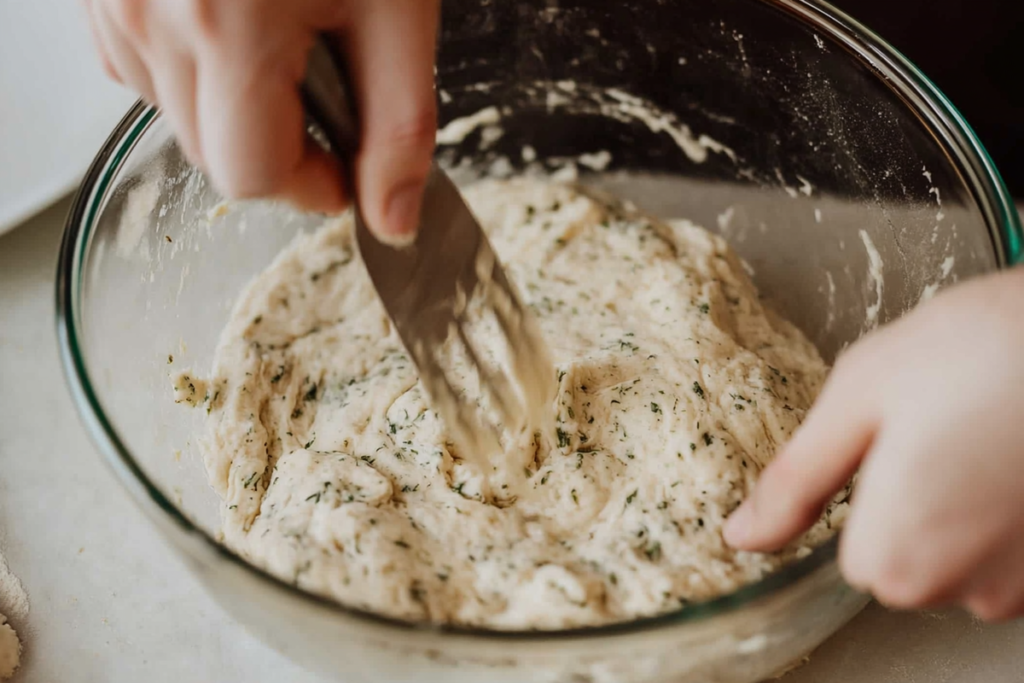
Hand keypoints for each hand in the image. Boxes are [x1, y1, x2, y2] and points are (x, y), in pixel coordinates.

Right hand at [83, 0, 438, 244]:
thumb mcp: (395, 10)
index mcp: (224, 30)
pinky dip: (190, 64)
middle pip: (213, 154)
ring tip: (281, 34)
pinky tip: (233, 16)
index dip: (315, 185)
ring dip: (234, 105)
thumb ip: (399, 126)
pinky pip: (138, 61)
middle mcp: (147, 15)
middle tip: (327, 93)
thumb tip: (392, 216)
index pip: (253, 176)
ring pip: (174, 112)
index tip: (351, 170)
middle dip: (280, 147)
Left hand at [725, 268, 1023, 620]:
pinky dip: (1011, 508)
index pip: (851, 553)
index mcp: (898, 556)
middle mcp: (966, 591)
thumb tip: (743, 534)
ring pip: (964, 556)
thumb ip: (796, 481)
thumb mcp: (859, 399)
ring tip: (992, 433)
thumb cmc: (984, 348)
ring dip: (969, 503)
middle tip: (949, 426)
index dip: (872, 487)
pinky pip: (1012, 551)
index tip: (903, 437)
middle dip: (918, 499)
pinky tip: (1018, 454)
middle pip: (909, 561)